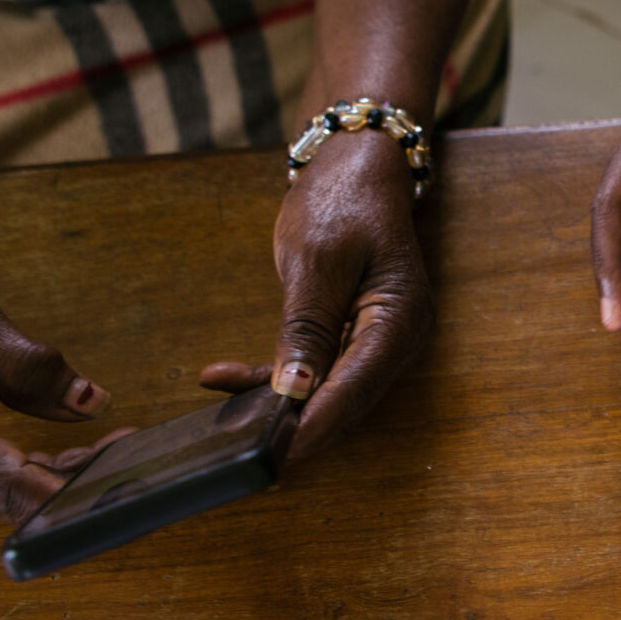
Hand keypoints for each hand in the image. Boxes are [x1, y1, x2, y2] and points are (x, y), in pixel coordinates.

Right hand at [0, 259, 113, 518]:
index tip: (114, 494)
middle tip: (139, 455)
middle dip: (79, 484)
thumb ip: (25, 363)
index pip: (0, 478)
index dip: (62, 493)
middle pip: (11, 497)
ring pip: (5, 496)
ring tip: (122, 445)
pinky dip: (40, 472)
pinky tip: (84, 451)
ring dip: (66, 479)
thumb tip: (92, 403)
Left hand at [201, 133, 431, 456]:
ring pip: (328, 392)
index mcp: (399, 320)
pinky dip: (274, 378)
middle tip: (236, 451)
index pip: (353, 390)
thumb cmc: (343, 200)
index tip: (271, 455)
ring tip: (221, 419)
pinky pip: (318, 369)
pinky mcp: (354, 334)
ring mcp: (377, 338)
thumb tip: (293, 391)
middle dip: (292, 427)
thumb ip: (305, 328)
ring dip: (278, 406)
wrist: (357, 164)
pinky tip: (225, 379)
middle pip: (344, 402)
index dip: (310, 426)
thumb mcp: (317, 259)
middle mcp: (397, 339)